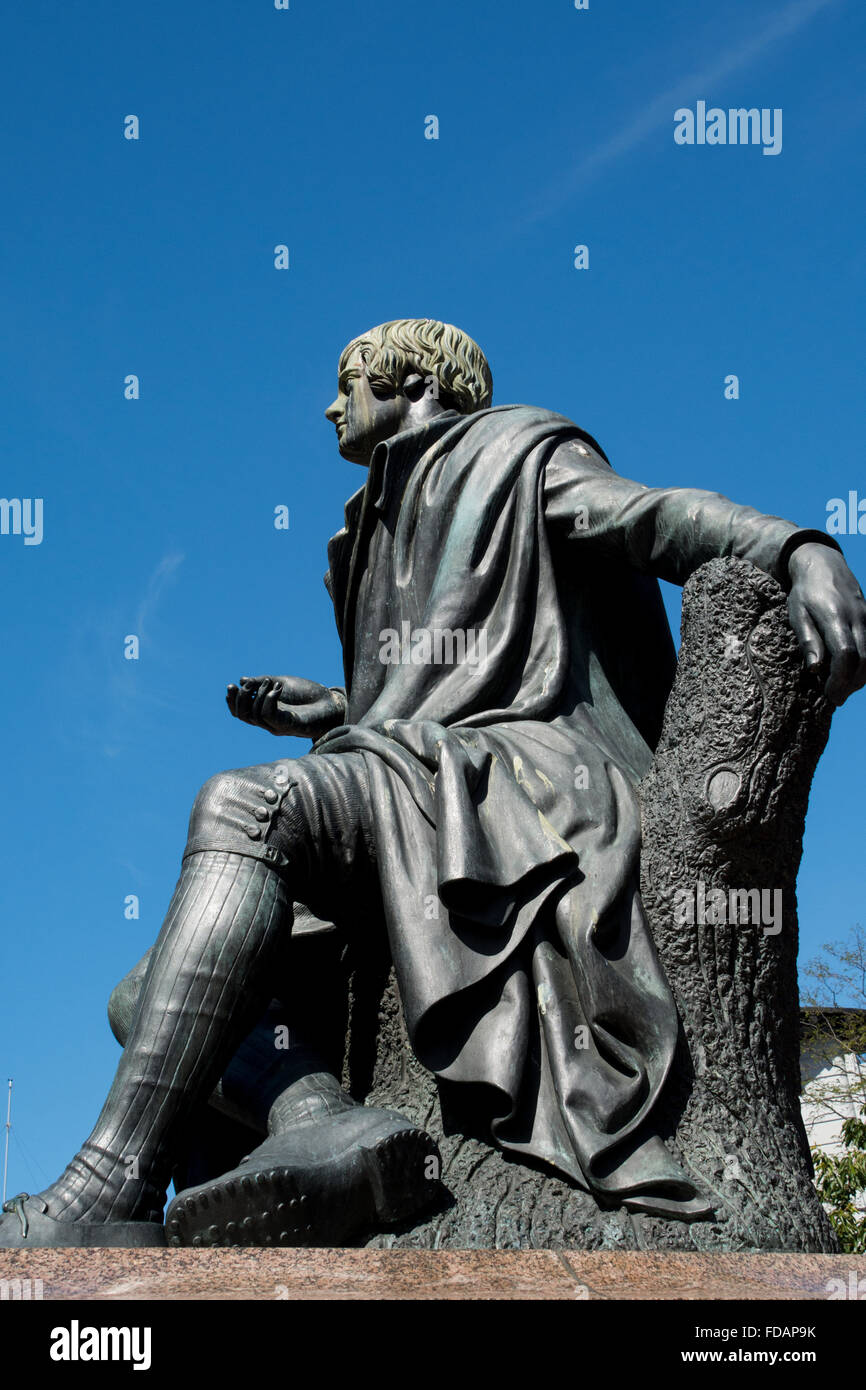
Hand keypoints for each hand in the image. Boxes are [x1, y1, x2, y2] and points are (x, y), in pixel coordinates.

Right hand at [225, 676, 346, 737]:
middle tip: (250, 684)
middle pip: (244, 716)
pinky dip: (269, 700)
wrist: (332, 703)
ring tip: (272, 682)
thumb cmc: (309, 694)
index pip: (242, 712)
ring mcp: (278, 725)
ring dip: (259, 695)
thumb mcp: (282, 683)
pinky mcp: (288, 726)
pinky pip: (270, 716)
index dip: (232, 702)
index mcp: (265, 711)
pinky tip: (278, 688)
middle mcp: (269, 721)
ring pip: (255, 715)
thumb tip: (242, 680)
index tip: (231, 685)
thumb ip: (262, 683)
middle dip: (240, 699)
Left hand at [786, 545, 865, 704]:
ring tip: (841, 687)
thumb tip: (816, 669)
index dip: (841, 679)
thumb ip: (808, 640)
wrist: (824, 564)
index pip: (847, 654)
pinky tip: (849, 672)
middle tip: (835, 697)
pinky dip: (864, 664)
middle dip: (851, 684)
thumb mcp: (797, 614)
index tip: (830, 694)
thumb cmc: (805, 591)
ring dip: (859, 677)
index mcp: (836, 617)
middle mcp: (857, 618)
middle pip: (864, 660)